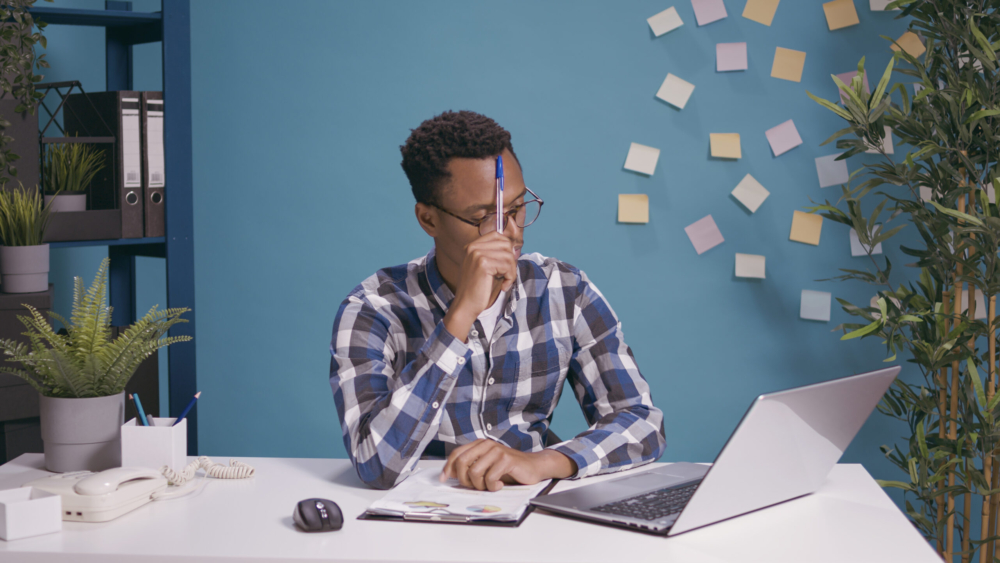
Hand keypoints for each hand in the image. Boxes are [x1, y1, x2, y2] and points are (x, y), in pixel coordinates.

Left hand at [438, 439, 576, 490]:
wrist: (532, 467)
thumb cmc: (508, 469)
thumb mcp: (486, 466)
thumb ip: (470, 467)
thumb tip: (448, 474)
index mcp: (479, 445)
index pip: (456, 454)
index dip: (448, 467)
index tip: (444, 479)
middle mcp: (486, 445)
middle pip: (461, 463)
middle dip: (464, 480)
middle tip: (475, 486)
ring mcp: (496, 451)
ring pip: (474, 472)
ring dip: (480, 485)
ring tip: (490, 485)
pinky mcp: (506, 459)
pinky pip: (490, 478)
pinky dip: (493, 486)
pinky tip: (500, 484)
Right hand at [443, 233, 516, 340]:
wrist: (465, 305)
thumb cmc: (477, 289)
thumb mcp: (485, 267)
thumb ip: (496, 255)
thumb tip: (515, 248)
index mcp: (471, 246)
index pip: (497, 235)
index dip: (507, 248)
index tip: (506, 264)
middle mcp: (473, 247)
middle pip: (505, 244)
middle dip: (511, 260)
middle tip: (506, 275)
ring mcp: (477, 254)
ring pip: (509, 255)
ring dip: (512, 271)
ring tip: (505, 282)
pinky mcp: (483, 264)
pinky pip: (507, 266)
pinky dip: (510, 278)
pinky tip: (503, 286)